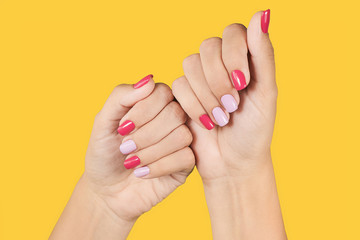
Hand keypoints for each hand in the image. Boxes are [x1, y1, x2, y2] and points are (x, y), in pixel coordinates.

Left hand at [50, 75, 194, 239]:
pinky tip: (143, 173)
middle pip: (175, 113)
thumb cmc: (104, 154)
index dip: (144, 110)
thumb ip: (120, 97)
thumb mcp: (102, 123)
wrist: (106, 192)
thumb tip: (148, 80)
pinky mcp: (186, 164)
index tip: (122, 128)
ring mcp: (181, 141)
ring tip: (132, 162)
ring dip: (151, 152)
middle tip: (125, 148)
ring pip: (182, 136)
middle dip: (145, 134)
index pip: (163, 92)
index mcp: (154, 104)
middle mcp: (172, 119)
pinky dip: (159, 167)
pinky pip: (186, 158)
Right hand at [172, 11, 275, 181]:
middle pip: (208, 46)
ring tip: (221, 117)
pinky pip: (178, 85)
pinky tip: (207, 122)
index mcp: (245, 60)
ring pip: (190, 64)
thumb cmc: (255, 131)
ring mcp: (200, 79)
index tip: (243, 83)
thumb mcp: (266, 94)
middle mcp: (221, 64)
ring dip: (206, 94)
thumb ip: (263, 55)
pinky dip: (194, 105)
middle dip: (219, 79)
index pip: (233, 33)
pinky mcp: (183, 94)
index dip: (234, 54)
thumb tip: (264, 13)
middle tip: (232, 106)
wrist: (233, 164)